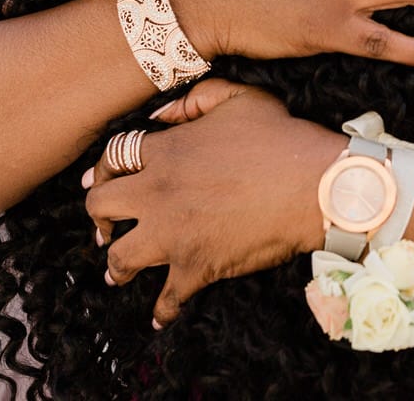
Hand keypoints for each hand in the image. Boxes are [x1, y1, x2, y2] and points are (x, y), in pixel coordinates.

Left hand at [84, 79, 343, 326]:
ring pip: (121, 258)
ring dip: (117, 265)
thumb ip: (195, 100)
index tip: (98, 181)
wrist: (315, 186)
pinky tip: (161, 316)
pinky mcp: (195, 267)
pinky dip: (163, 310)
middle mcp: (157, 193)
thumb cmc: (282, 138)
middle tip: (105, 227)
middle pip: (100, 207)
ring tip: (119, 273)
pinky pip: (167, 298)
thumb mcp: (240, 97)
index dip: (103, 169)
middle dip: (98, 217)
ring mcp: (173, 235)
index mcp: (166, 151)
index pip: (113, 158)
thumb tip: (160, 115)